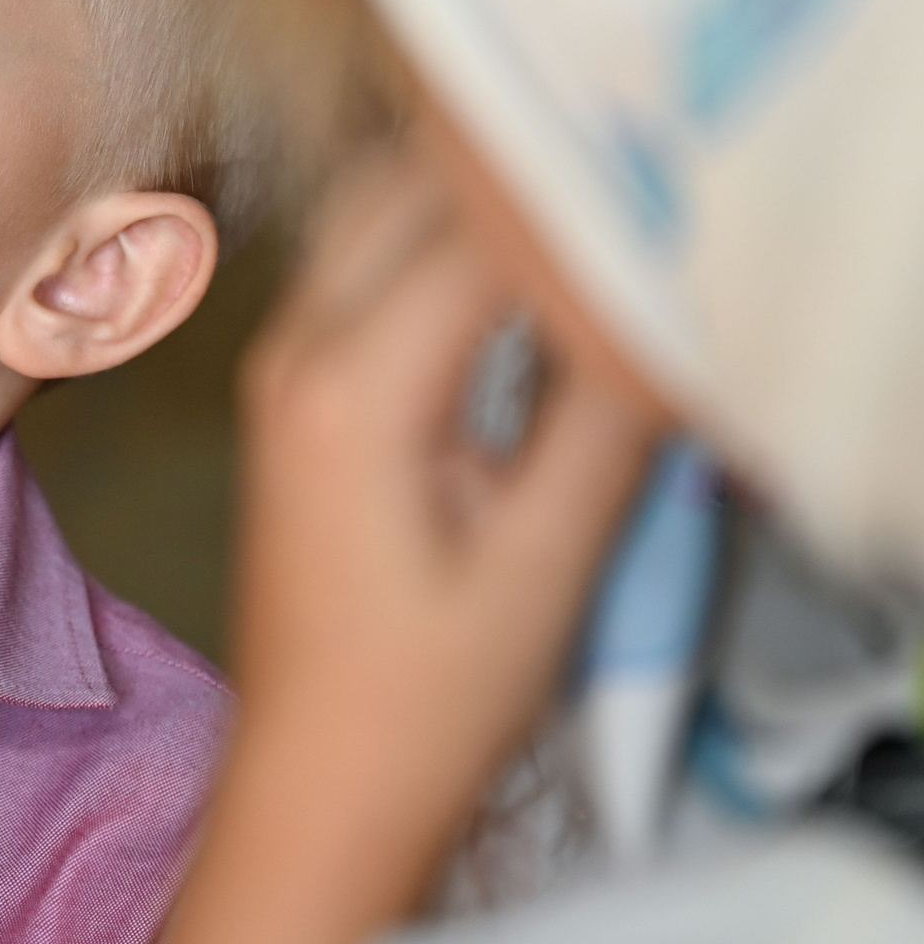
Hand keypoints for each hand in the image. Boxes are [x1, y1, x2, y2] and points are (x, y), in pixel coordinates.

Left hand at [227, 134, 659, 860]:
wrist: (316, 784)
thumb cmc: (423, 698)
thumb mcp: (545, 560)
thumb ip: (604, 410)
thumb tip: (660, 288)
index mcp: (353, 385)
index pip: (480, 220)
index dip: (580, 185)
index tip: (662, 173)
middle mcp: (296, 348)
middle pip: (412, 181)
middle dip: (519, 159)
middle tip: (630, 163)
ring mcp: (282, 363)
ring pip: (377, 210)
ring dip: (475, 191)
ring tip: (586, 201)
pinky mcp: (294, 389)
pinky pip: (362, 264)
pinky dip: (442, 239)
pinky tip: (527, 262)